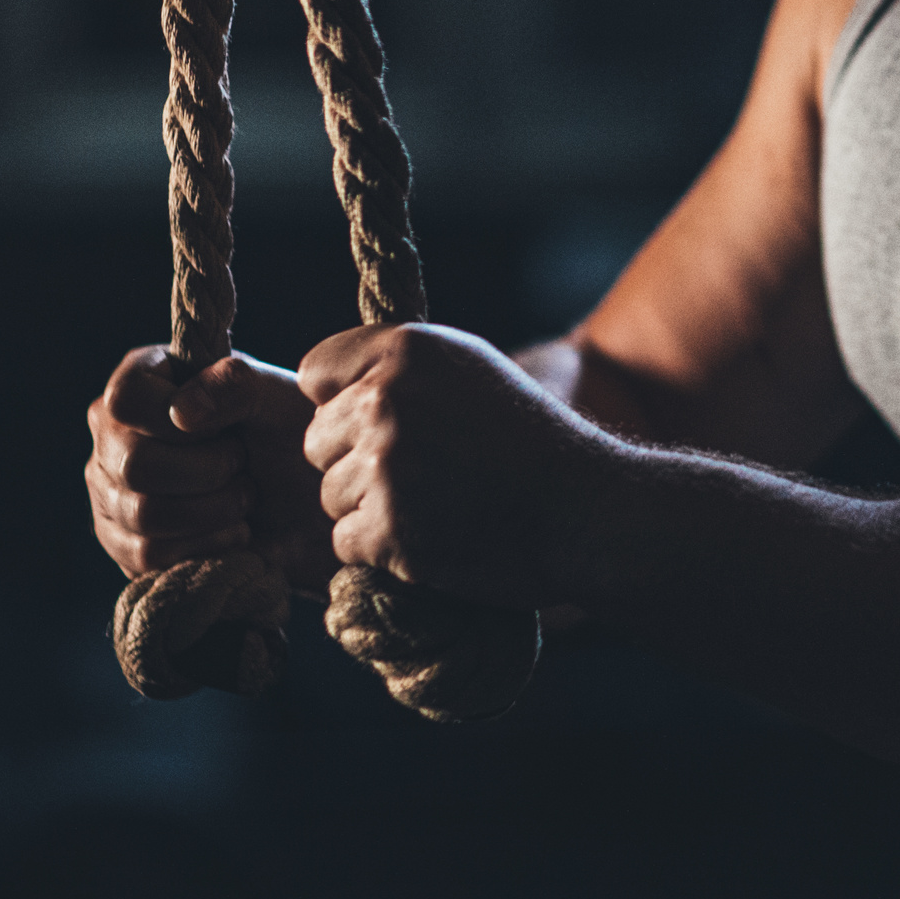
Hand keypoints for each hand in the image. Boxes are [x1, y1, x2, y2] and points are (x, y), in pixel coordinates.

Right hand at [85, 345, 338, 591]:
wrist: (303, 494)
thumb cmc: (284, 429)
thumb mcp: (274, 394)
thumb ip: (232, 386)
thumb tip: (183, 413)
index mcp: (142, 380)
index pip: (126, 399)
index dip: (175, 420)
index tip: (222, 428)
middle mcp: (113, 435)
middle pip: (134, 465)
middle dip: (209, 472)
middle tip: (242, 465)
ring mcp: (110, 492)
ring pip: (142, 515)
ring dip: (213, 511)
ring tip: (242, 498)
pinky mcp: (123, 544)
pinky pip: (147, 557)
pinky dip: (204, 545)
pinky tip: (230, 529)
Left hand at [300, 323, 622, 608]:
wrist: (583, 509)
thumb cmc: (528, 437)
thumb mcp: (470, 367)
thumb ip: (398, 366)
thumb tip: (322, 387)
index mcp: (407, 349)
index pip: (316, 373)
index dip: (341, 400)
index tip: (382, 421)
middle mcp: (387, 400)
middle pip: (317, 440)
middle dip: (355, 459)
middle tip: (423, 471)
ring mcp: (386, 467)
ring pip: (330, 494)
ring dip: (371, 507)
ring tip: (436, 503)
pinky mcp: (388, 530)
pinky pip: (346, 542)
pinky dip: (382, 549)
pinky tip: (434, 535)